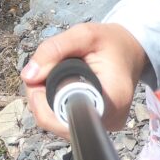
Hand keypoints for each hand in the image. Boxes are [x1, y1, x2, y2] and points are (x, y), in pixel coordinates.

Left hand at [20, 22, 147, 138]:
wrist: (131, 51)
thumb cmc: (111, 42)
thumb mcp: (84, 34)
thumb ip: (54, 49)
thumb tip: (28, 76)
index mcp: (112, 99)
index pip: (70, 116)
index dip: (45, 103)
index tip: (36, 82)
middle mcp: (111, 120)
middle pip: (61, 123)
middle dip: (41, 100)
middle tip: (38, 74)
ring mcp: (105, 126)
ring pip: (61, 124)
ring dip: (46, 104)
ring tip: (47, 77)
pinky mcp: (98, 125)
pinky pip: (67, 122)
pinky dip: (56, 106)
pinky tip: (55, 88)